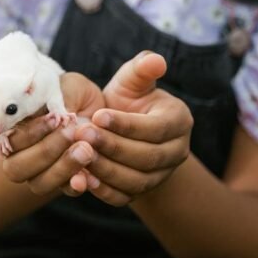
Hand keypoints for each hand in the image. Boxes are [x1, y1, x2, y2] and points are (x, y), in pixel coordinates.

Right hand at [0, 72, 104, 197]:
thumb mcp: (68, 87)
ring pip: (39, 183)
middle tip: (71, 133)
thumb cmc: (74, 94)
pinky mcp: (66, 183)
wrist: (100, 109)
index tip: (54, 119)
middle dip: (44, 151)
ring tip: (86, 150)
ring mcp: (41, 173)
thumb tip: (59, 119)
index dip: (31, 133)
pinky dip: (76, 184)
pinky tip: (89, 177)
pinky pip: (66, 190)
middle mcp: (22, 156)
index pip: (10, 140)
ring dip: (61, 168)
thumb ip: (58, 101)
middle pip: (17, 168)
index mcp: (14, 131)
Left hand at [75, 51, 192, 206]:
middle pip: (147, 157)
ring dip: (106, 169)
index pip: (156, 128)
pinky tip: (82, 177)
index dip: (127, 124)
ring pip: (136, 179)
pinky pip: (124, 197)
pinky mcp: (142, 192)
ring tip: (78, 154)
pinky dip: (104, 190)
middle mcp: (177, 152)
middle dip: (113, 146)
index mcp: (179, 122)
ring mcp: (161, 176)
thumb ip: (141, 70)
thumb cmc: (127, 101)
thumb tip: (155, 60)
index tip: (97, 115)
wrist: (122, 130)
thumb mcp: (133, 82)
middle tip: (82, 134)